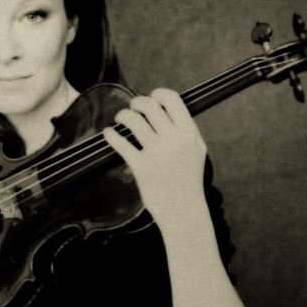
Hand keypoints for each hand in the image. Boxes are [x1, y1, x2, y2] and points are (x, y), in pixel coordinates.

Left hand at [103, 88, 206, 221]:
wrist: (184, 212)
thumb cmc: (189, 180)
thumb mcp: (197, 151)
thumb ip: (185, 130)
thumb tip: (166, 109)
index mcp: (190, 134)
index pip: (172, 99)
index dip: (158, 94)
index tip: (151, 97)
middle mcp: (174, 140)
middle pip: (150, 106)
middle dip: (137, 103)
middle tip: (132, 108)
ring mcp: (158, 154)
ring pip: (134, 121)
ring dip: (123, 115)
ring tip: (120, 119)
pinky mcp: (142, 168)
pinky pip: (121, 143)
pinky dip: (112, 136)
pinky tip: (109, 134)